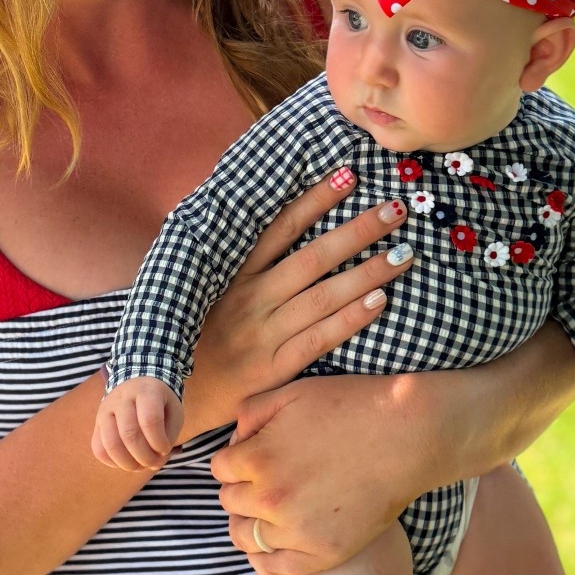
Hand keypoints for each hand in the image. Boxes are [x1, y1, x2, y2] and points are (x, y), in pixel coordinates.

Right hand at [92, 378, 183, 472]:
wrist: (138, 384)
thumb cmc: (160, 403)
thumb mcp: (174, 413)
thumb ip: (168, 437)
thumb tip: (154, 461)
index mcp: (146, 390)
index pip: (150, 420)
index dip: (159, 442)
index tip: (166, 449)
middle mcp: (121, 398)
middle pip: (129, 434)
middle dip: (145, 457)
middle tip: (154, 463)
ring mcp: (105, 410)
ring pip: (110, 444)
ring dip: (128, 464)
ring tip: (141, 465)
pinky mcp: (97, 423)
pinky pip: (98, 449)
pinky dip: (113, 462)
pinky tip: (127, 461)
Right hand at [178, 171, 415, 438]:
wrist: (172, 398)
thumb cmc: (201, 338)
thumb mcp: (209, 293)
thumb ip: (243, 263)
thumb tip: (283, 222)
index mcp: (234, 274)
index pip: (280, 228)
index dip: (315, 200)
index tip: (349, 175)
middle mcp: (249, 299)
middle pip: (311, 258)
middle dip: (356, 232)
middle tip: (395, 210)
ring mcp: (262, 333)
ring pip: (322, 296)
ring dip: (366, 273)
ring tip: (403, 254)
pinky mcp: (273, 368)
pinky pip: (319, 339)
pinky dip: (350, 319)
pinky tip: (380, 301)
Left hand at [214, 372, 431, 574]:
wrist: (408, 436)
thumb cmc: (352, 407)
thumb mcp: (292, 393)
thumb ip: (251, 414)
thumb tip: (236, 440)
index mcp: (257, 459)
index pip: (219, 469)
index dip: (237, 459)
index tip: (256, 455)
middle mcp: (270, 499)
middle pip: (230, 502)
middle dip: (243, 487)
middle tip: (269, 479)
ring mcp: (297, 531)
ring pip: (246, 538)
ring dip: (251, 523)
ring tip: (272, 511)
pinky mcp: (324, 553)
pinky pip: (277, 568)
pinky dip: (270, 558)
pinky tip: (280, 541)